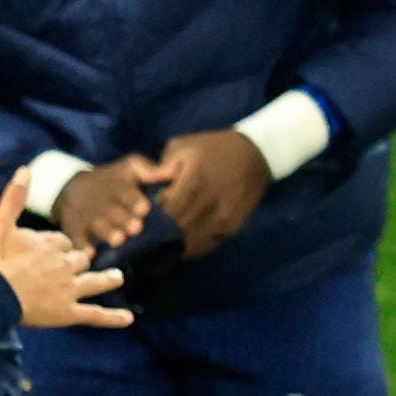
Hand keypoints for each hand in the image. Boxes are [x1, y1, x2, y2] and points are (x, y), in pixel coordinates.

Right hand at [0, 168, 130, 330]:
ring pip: (94, 281)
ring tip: (117, 277)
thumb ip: (14, 199)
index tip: (49, 253)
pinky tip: (128, 319)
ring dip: (106, 279)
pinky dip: (112, 317)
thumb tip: (26, 169)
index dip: (57, 248)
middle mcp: (64, 265)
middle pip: (79, 261)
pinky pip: (94, 315)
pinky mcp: (67, 313)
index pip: (62, 242)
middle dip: (78, 263)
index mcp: (50, 245)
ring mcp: (68, 289)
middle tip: (75, 268)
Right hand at [55, 154, 165, 252]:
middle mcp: (101, 200)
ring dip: (107, 232)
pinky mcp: (73, 228)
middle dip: (123, 219)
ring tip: (119, 241)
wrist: (73, 189)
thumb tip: (175, 169)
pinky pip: (76, 238)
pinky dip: (82, 246)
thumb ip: (151, 171)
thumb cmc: (112, 181)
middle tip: (136, 228)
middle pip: (112, 210)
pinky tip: (90, 254)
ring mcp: (86, 215)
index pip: (126, 191)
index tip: (144, 209)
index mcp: (117, 184)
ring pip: (96, 224)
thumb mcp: (129, 168)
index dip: (134, 200)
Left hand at [146, 127, 271, 257]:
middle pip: (175, 229)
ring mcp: (223, 215)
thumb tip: (144, 190)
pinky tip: (178, 246)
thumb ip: (159, 167)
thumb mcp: (183, 147)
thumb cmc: (212, 149)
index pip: (164, 210)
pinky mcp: (232, 226)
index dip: (148, 220)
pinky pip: (206, 245)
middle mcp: (211, 199)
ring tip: (156, 247)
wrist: (257, 153)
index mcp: (195, 178)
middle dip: (156, 236)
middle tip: (143, 239)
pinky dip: (190, 249)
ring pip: (190, 242)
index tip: (138, 223)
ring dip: (171, 247)